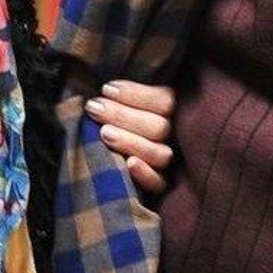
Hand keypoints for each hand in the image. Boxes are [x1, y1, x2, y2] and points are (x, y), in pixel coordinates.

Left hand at [87, 80, 175, 194]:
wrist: (113, 164)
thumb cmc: (118, 120)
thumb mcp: (126, 102)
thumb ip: (123, 94)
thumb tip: (105, 87)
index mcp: (174, 110)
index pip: (165, 100)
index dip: (135, 94)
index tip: (106, 89)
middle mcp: (177, 136)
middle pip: (159, 127)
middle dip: (123, 116)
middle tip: (94, 108)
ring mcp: (172, 163)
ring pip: (160, 154)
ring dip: (130, 142)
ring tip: (103, 133)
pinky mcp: (162, 186)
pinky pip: (160, 184)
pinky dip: (145, 174)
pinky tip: (129, 164)